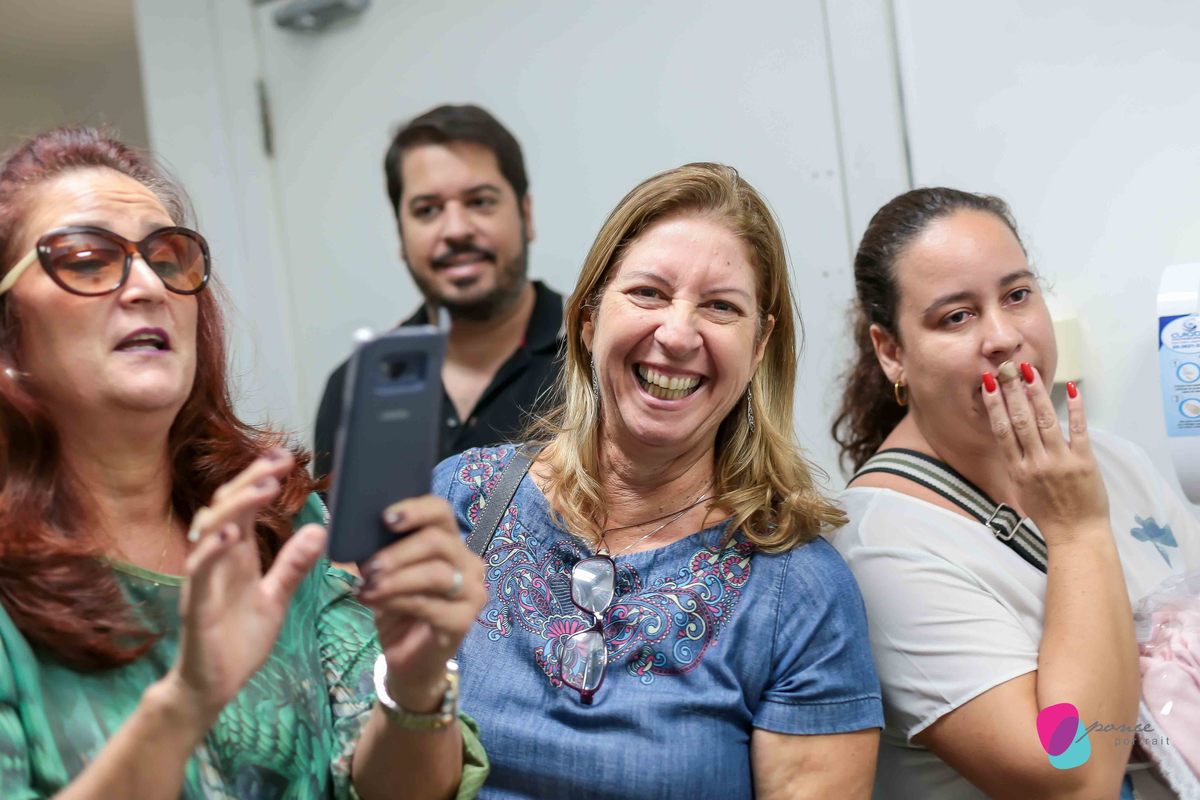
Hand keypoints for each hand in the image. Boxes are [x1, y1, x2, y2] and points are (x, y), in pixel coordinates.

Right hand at [165, 448, 326, 725]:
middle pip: (226, 508)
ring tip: (265, 488)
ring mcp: (203, 581)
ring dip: (237, 507)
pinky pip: (199, 573)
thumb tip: (320, 529)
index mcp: (235, 556)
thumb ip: (293, 565)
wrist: (212, 686)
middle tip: (279, 462)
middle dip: (251, 481)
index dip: (260, 480)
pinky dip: (212, 551)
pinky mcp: (196, 607)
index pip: (245, 507)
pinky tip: (230, 535)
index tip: (286, 458)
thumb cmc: (238, 640)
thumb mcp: (275, 598)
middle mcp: (215, 560)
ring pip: (209, 531)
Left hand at [356, 496, 485, 711]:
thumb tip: (355, 533)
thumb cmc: (397, 608)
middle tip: (368, 567)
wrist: (407, 658)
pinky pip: (428, 604)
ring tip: (367, 587)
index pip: (440, 511)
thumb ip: (379, 551)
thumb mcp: (385, 574)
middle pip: (437, 541)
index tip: (385, 518)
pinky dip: (398, 600)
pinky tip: (376, 602)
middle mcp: (468, 562)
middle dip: (398, 552)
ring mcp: (471, 592)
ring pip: (434, 573)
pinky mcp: (464, 620)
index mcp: (450, 542)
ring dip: (395, 579)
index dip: (415, 509)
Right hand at [981, 361, 1108, 541]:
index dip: (995, 405)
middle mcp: (1035, 462)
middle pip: (1021, 420)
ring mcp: (1060, 461)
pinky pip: (1078, 430)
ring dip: (1037, 394)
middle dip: (1013, 391)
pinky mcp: (1083, 461)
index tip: (989, 384)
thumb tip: (1006, 442)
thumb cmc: (1046, 515)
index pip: (1002, 431)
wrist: (1075, 535)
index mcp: (1018, 470)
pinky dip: (1075, 409)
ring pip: (1045, 421)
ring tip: (1030, 372)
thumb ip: (1014, 465)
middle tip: (1008, 368)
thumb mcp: (1020, 491)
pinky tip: (1071, 389)